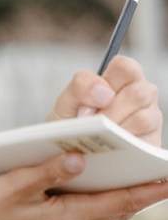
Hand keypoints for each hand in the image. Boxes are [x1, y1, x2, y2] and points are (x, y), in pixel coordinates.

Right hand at [0, 151, 167, 219]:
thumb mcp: (10, 187)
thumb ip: (46, 172)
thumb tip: (79, 156)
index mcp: (66, 215)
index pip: (119, 201)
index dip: (147, 189)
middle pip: (119, 208)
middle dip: (144, 193)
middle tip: (166, 177)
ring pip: (107, 213)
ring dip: (127, 198)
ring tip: (145, 183)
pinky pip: (91, 216)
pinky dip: (107, 203)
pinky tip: (104, 194)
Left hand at [48, 54, 162, 146]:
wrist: (69, 151)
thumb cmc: (70, 122)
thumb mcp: (66, 102)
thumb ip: (80, 88)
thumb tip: (103, 96)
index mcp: (119, 78)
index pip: (125, 67)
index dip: (111, 82)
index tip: (97, 100)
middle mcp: (140, 95)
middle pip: (138, 93)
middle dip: (112, 112)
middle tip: (94, 125)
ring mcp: (150, 119)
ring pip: (143, 119)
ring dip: (117, 131)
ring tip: (99, 140)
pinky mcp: (152, 143)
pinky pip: (145, 144)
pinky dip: (126, 148)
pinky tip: (110, 152)